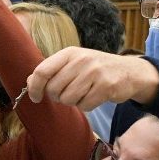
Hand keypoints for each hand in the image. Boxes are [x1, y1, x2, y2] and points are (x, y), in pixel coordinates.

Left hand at [26, 47, 158, 110]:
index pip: (42, 71)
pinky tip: (94, 96)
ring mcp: (95, 73)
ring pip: (67, 99)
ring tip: (83, 93)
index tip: (35, 97)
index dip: (34, 87)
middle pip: (53, 89)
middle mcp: (81, 60)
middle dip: (57, 97)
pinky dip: (86, 106)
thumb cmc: (95, 69)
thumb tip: (28, 82)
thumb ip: (51, 71)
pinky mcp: (106, 87)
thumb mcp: (73, 63)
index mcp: (69, 53)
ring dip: (73, 102)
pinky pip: (84, 106)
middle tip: (68, 93)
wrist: (130, 71)